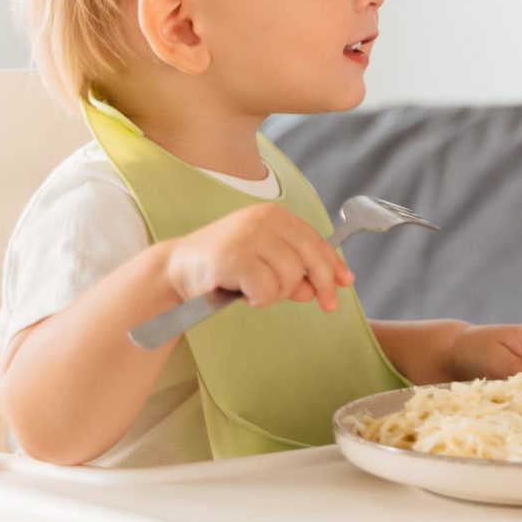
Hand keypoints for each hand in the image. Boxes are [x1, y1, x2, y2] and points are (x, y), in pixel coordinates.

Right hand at [161, 204, 353, 311]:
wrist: (175, 269)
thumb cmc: (223, 267)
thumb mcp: (264, 264)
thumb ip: (292, 273)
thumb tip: (317, 290)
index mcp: (275, 215)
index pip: (315, 240)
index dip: (333, 263)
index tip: (345, 282)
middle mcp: (264, 219)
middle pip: (311, 256)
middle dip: (322, 284)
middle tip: (326, 305)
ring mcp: (248, 236)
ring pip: (290, 276)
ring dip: (278, 294)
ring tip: (256, 292)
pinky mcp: (233, 257)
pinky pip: (267, 289)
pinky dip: (260, 299)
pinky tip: (244, 295)